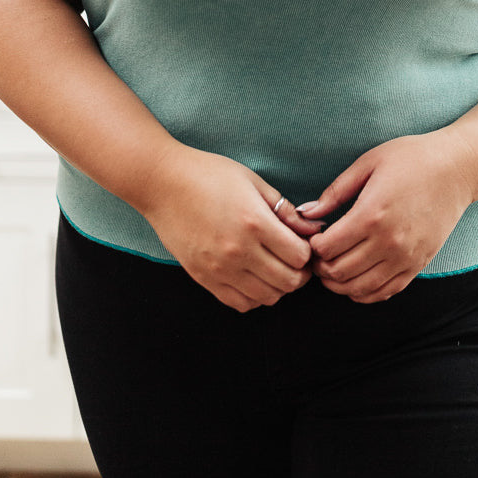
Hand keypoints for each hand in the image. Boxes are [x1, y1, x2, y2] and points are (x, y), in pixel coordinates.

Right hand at [142, 144, 316, 312]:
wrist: (163, 183)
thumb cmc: (209, 174)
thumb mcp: (253, 182)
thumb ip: (285, 209)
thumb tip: (314, 229)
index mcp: (255, 222)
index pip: (300, 256)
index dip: (308, 251)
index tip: (303, 243)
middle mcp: (239, 251)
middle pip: (289, 282)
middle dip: (300, 273)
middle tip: (295, 260)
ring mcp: (219, 269)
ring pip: (267, 297)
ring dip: (279, 286)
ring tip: (274, 267)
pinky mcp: (203, 278)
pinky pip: (240, 303)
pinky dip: (254, 297)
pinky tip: (253, 278)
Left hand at [301, 133, 474, 303]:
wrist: (458, 169)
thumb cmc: (411, 158)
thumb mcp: (368, 163)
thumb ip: (335, 191)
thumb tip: (306, 213)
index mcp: (371, 214)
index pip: (327, 248)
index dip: (312, 247)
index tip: (312, 237)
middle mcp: (388, 241)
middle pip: (339, 272)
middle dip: (321, 268)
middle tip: (318, 255)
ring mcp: (405, 257)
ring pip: (359, 289)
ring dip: (339, 284)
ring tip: (333, 268)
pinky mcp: (418, 264)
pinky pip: (385, 292)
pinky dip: (364, 293)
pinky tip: (355, 281)